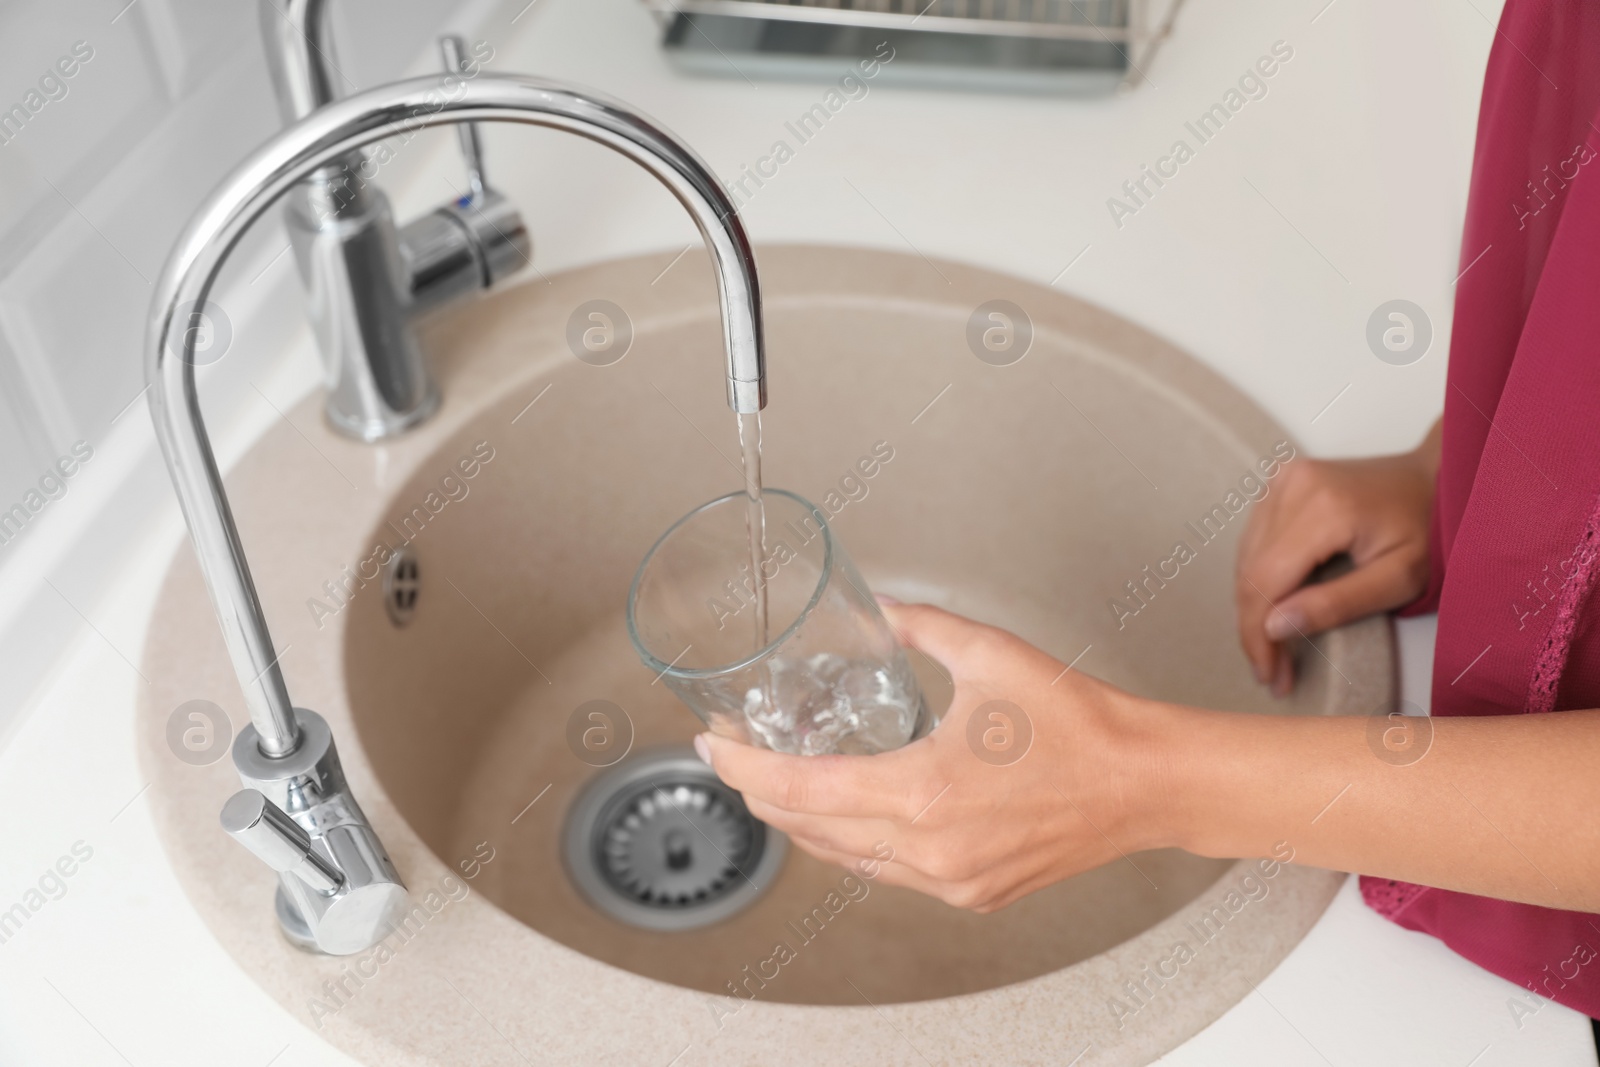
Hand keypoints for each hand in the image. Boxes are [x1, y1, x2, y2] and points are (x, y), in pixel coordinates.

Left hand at [697, 602, 1171, 911]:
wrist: (1144, 783)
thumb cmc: (1080, 724)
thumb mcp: (989, 654)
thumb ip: (920, 626)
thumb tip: (883, 608)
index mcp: (922, 791)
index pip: (802, 787)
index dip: (747, 766)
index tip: (714, 745)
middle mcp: (929, 848)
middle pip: (809, 830)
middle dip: (763, 792)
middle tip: (737, 757)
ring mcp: (951, 879)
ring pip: (845, 860)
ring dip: (805, 822)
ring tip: (781, 781)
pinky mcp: (973, 893)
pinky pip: (888, 875)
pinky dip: (855, 845)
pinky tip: (850, 815)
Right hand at [1235, 423, 1438, 695]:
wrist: (1435, 476)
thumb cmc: (1429, 528)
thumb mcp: (1399, 578)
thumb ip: (1338, 604)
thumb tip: (1275, 628)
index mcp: (1324, 508)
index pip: (1265, 581)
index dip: (1258, 635)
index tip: (1270, 676)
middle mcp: (1292, 487)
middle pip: (1250, 572)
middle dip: (1255, 629)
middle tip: (1271, 673)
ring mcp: (1282, 481)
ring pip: (1245, 560)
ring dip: (1253, 608)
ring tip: (1272, 648)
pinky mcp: (1279, 484)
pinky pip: (1253, 542)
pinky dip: (1258, 580)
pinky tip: (1274, 608)